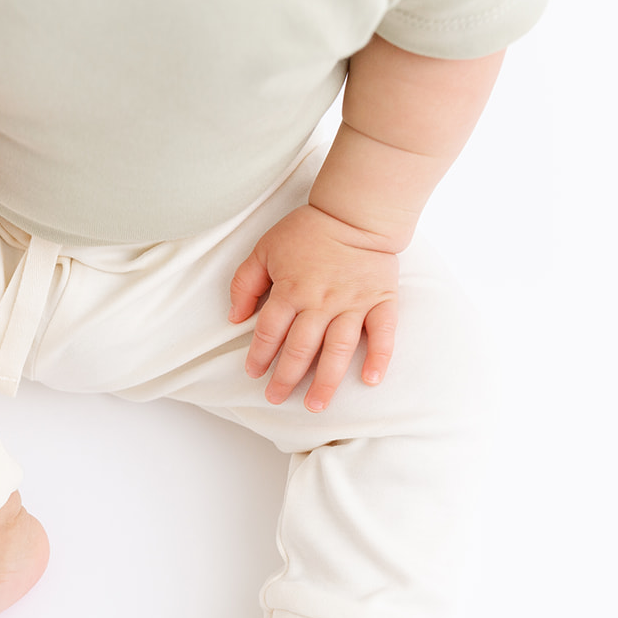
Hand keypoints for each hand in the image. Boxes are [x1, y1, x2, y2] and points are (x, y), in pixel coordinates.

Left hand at [229, 205, 398, 411]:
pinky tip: (370, 380)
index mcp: (290, 291)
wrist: (355, 212)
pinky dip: (379, 357)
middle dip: (286, 378)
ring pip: (337, 350)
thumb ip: (244, 283)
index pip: (269, 332)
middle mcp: (320, 302)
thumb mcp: (264, 249)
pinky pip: (382, 333)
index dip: (259, 356)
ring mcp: (353, 303)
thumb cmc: (307, 231)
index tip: (254, 373)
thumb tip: (234, 318)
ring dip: (326, 381)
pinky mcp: (381, 300)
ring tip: (315, 405)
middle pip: (300, 349)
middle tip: (276, 398)